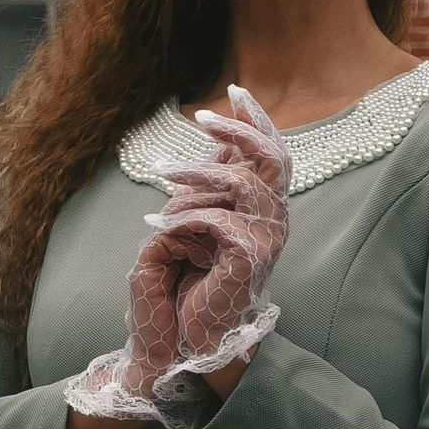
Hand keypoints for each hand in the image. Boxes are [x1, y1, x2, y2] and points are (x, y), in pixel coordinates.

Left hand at [145, 86, 290, 367]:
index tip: (233, 91)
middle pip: (274, 159)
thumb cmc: (193, 279)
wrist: (191, 337)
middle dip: (238, 131)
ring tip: (159, 172)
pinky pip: (214, 219)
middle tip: (201, 117)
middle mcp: (276, 221)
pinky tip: (153, 231)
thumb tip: (215, 141)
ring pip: (240, 183)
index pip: (275, 154)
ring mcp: (268, 239)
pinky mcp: (249, 257)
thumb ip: (215, 185)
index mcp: (267, 209)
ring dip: (195, 172)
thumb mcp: (202, 220)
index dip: (258, 120)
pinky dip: (180, 220)